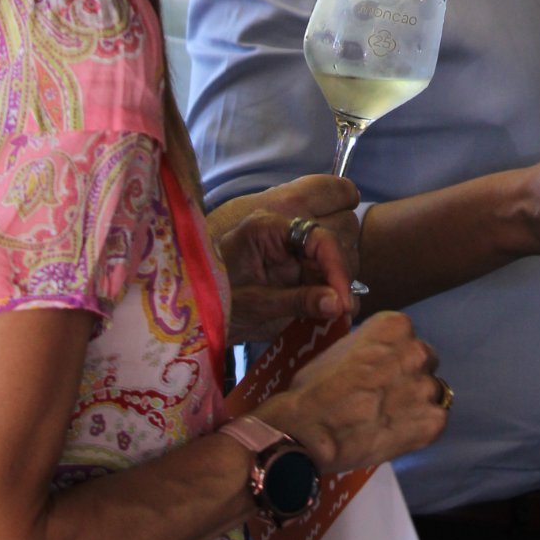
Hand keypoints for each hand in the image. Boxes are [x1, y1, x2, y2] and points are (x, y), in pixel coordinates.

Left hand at [213, 178, 360, 342]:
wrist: (194, 314)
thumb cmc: (215, 304)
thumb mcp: (255, 306)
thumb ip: (298, 302)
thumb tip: (342, 304)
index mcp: (268, 226)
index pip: (319, 236)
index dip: (338, 269)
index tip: (345, 304)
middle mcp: (285, 225)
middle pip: (339, 230)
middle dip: (343, 270)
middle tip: (341, 308)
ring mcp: (293, 240)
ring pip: (340, 244)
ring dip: (341, 277)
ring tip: (336, 312)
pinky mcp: (296, 258)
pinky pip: (327, 263)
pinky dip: (334, 285)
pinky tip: (332, 308)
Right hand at [261, 310, 448, 473]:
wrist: (308, 431)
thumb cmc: (314, 388)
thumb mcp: (342, 349)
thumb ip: (371, 349)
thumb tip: (378, 359)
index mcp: (395, 326)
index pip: (406, 339)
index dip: (393, 358)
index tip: (378, 373)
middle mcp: (417, 351)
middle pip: (424, 362)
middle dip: (408, 377)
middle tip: (384, 397)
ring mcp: (427, 387)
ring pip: (431, 392)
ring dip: (415, 403)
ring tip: (388, 419)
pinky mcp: (432, 422)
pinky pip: (435, 422)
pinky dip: (419, 429)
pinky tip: (396, 435)